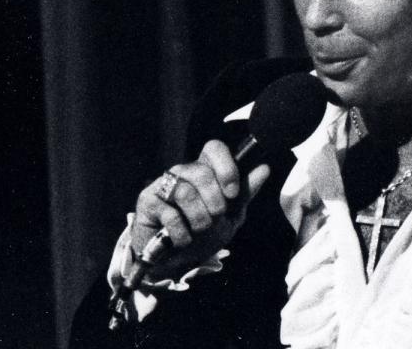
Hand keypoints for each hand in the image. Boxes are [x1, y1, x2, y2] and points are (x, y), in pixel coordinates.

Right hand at [129, 139, 270, 279]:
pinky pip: (169, 213)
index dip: (226, 168)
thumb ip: (245, 192)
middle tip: (214, 219)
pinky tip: (181, 239)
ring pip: (186, 192)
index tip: (232, 193)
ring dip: (199, 220)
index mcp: (206, 171)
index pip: (214, 148)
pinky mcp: (147, 201)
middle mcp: (183, 172)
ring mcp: (163, 185)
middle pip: (201, 172)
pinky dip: (182, 233)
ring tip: (198, 231)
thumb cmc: (204, 235)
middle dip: (215, 203)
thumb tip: (264, 168)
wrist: (177, 262)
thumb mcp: (231, 216)